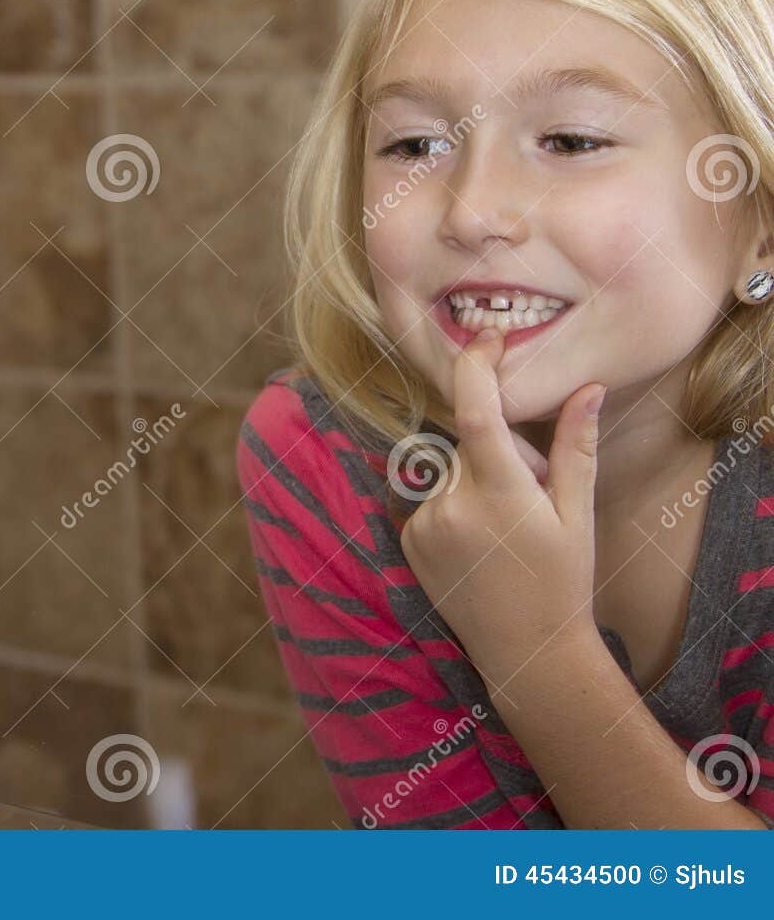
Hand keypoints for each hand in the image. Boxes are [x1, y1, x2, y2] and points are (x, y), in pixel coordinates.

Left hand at [399, 327, 606, 687]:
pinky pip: (431, 498)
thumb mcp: (577, 515)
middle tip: (533, 495)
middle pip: (469, 441)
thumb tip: (587, 387)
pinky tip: (480, 545)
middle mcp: (452, 504)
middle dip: (500, 451)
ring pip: (450, 470)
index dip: (477, 366)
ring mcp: (424, 523)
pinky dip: (455, 505)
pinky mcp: (407, 539)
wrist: (526, 653)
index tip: (489, 340)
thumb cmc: (562, 583)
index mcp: (500, 493)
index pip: (477, 410)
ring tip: (506, 531)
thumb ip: (576, 447)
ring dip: (477, 481)